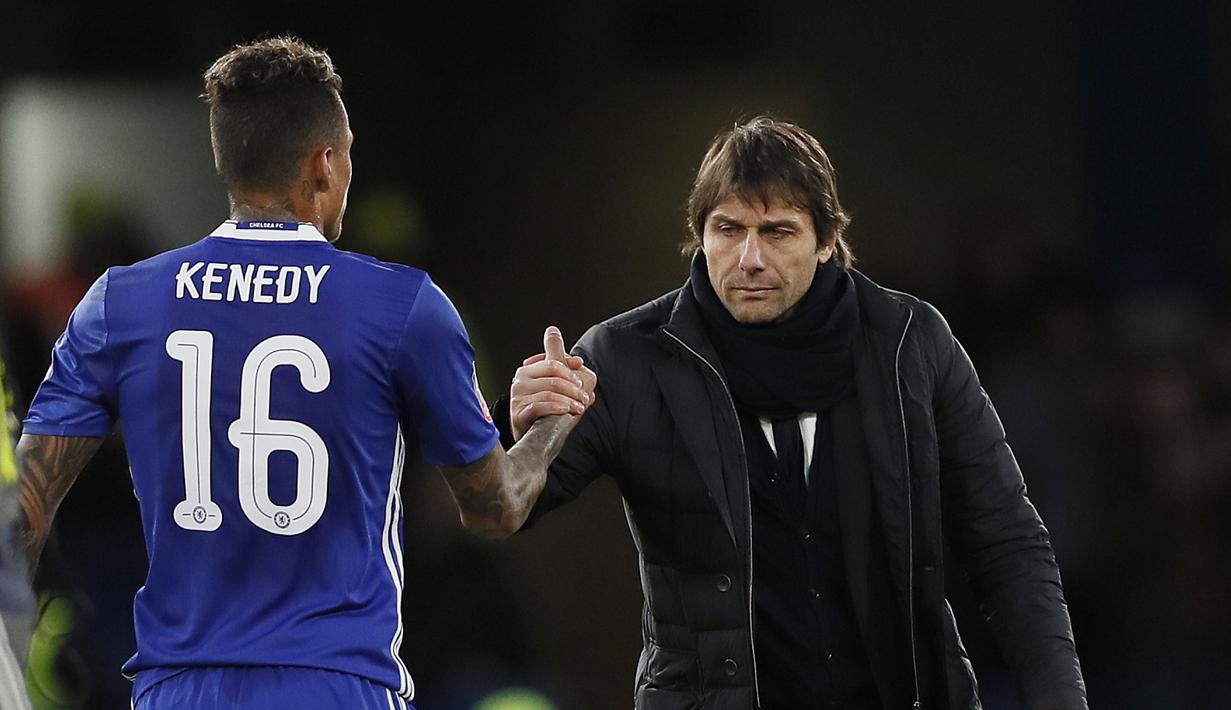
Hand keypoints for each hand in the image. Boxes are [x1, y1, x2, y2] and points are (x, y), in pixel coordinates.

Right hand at [510, 326, 596, 440]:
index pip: (552, 363)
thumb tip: (552, 331)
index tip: (580, 380)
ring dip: (570, 400)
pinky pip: (541, 406)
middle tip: (584, 397)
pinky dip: (558, 407)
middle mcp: (519, 382)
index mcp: (526, 371)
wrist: (531, 440)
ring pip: (550, 392)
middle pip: (553, 376)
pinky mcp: (519, 414)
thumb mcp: (550, 382)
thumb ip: (555, 358)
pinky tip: (567, 411)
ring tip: (579, 407)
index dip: (570, 370)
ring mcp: (518, 398)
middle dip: (573, 386)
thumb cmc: (544, 410)